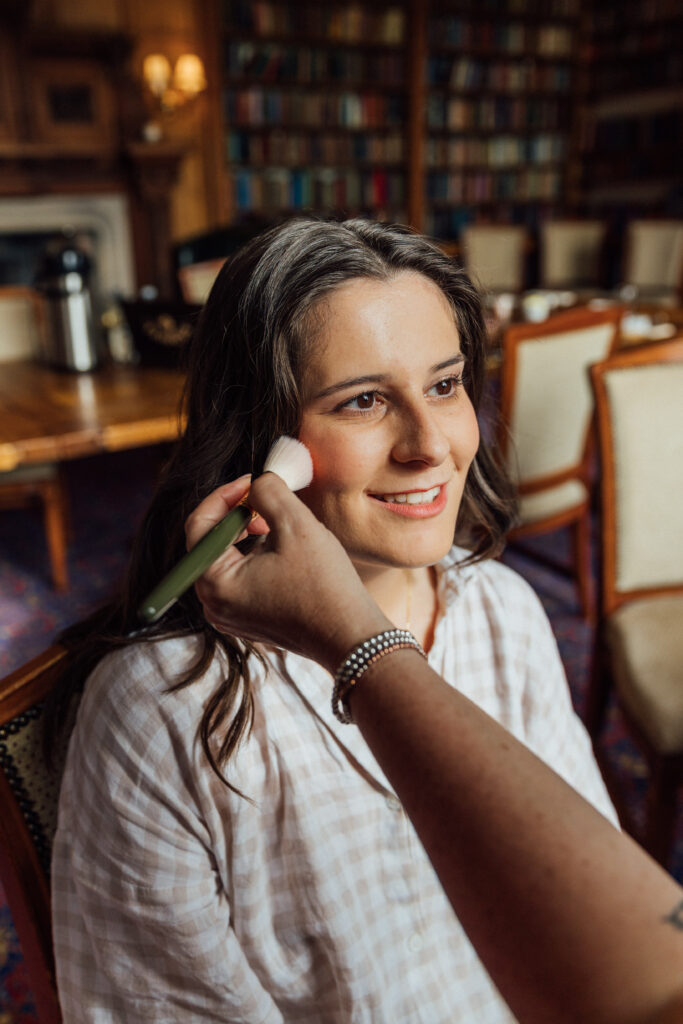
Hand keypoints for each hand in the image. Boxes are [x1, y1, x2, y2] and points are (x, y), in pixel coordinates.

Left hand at [185, 473, 389, 672]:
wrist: (350, 636)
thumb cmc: (325, 585)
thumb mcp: (296, 525)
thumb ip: (269, 491)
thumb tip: (258, 481)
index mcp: (215, 582)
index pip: (200, 524)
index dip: (225, 495)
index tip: (252, 480)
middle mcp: (214, 603)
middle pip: (212, 542)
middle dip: (238, 514)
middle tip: (268, 501)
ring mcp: (229, 615)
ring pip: (227, 558)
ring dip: (248, 534)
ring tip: (281, 526)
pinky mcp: (247, 620)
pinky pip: (240, 577)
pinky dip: (256, 556)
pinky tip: (285, 551)